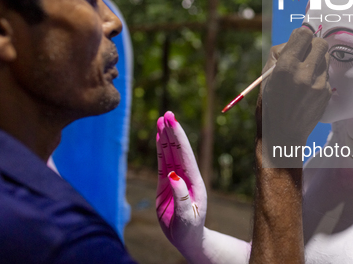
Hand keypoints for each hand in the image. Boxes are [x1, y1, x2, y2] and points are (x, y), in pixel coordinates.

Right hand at [156, 111, 206, 259]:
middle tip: (167, 113)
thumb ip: (181, 197)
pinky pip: (163, 163)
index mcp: (194, 181)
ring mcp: (176, 179)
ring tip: (161, 120)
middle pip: (178, 149)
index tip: (173, 122)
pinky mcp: (166, 184)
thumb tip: (173, 176)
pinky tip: (159, 137)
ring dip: (166, 137)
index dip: (179, 137)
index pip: (185, 155)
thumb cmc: (190, 230)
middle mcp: (186, 176)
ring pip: (170, 153)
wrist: (187, 239)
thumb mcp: (187, 216)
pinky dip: (160, 149)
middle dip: (173, 131)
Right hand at [259, 27, 330, 162]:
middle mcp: (304, 74)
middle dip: (313, 45)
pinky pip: (327, 74)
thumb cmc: (270, 101)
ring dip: (317, 59)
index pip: (304, 34)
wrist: (283, 133)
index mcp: (285, 67)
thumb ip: (281, 53)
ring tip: (306, 71)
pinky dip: (319, 76)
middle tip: (305, 53)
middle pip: (321, 43)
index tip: (299, 40)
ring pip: (326, 58)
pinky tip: (308, 87)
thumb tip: (299, 37)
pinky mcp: (326, 94)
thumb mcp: (267, 75)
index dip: (301, 35)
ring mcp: (318, 85)